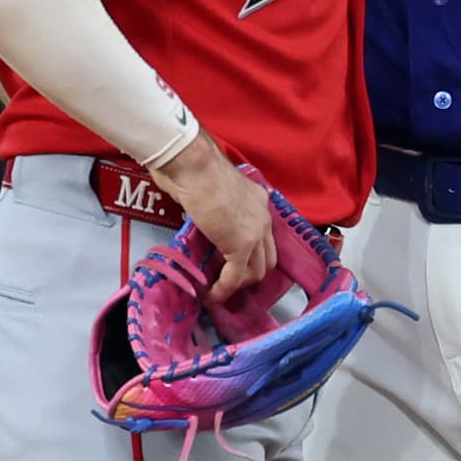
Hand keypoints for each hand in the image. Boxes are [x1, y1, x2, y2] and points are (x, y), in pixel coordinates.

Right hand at [151, 142, 275, 301]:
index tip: (233, 263)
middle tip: (229, 280)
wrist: (193, 164)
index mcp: (257, 200)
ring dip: (238, 283)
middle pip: (267, 257)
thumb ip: (213, 207)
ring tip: (220, 289)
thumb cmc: (193, 167)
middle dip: (250, 273)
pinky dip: (224, 290)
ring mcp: (255, 231)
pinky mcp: (240, 245)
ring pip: (257, 271)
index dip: (251, 254)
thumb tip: (201, 218)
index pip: (264, 236)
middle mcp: (263, 216)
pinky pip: (235, 276)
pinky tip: (212, 295)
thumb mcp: (211, 189)